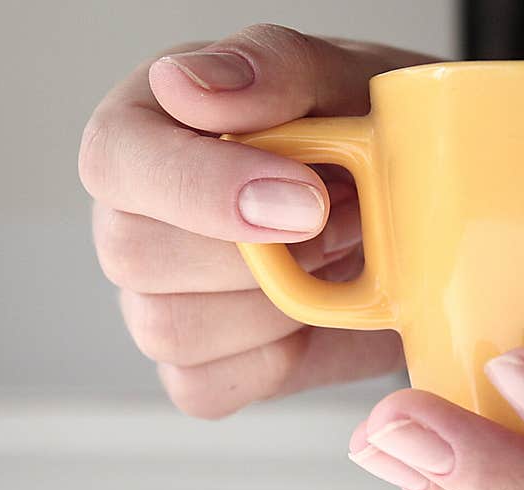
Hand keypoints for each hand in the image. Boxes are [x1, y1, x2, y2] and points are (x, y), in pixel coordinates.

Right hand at [79, 24, 434, 417]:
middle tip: (350, 222)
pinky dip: (275, 360)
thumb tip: (188, 85)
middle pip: (135, 255)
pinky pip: (205, 387)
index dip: (203, 187)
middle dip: (259, 255)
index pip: (118, 159)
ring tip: (339, 262)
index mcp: (150, 129)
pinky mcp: (191, 365)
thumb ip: (273, 68)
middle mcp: (134, 217)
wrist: (406, 216)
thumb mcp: (342, 80)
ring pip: (171, 330)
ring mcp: (154, 298)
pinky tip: (312, 316)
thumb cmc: (361, 137)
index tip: (305, 200)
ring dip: (277, 305)